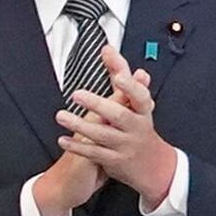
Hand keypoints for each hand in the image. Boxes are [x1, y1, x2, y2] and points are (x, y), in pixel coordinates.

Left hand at [51, 64, 178, 208]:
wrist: (154, 166)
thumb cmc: (140, 128)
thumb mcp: (137, 104)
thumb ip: (120, 76)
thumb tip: (109, 49)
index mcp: (143, 111)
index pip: (140, 96)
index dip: (130, 86)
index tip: (119, 76)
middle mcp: (136, 127)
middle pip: (119, 114)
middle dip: (98, 104)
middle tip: (78, 94)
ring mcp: (126, 145)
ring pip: (102, 135)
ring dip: (80, 125)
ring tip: (62, 116)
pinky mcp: (115, 160)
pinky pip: (94, 153)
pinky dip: (78, 147)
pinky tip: (63, 139)